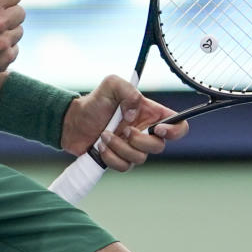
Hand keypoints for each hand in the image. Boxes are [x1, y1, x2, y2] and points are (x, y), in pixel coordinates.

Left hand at [61, 75, 188, 171]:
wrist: (72, 121)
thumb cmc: (94, 102)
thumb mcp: (111, 84)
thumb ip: (129, 91)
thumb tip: (136, 115)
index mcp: (150, 114)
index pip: (178, 126)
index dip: (176, 131)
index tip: (157, 129)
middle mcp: (145, 132)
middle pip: (159, 147)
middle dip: (139, 140)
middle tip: (123, 130)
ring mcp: (133, 148)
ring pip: (140, 158)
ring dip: (120, 147)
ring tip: (104, 135)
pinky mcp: (120, 160)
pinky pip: (125, 167)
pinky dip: (111, 157)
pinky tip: (100, 146)